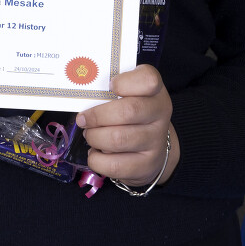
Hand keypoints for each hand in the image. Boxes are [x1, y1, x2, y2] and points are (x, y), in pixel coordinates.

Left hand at [76, 64, 179, 187]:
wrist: (154, 145)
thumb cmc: (133, 113)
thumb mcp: (129, 94)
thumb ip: (111, 89)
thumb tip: (85, 96)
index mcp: (155, 91)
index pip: (148, 80)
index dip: (125, 82)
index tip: (110, 86)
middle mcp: (160, 114)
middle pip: (128, 111)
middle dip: (97, 116)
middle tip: (83, 119)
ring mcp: (156, 141)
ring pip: (118, 139)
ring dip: (94, 138)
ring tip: (90, 135)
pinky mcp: (146, 165)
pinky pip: (114, 165)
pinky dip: (96, 159)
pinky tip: (96, 152)